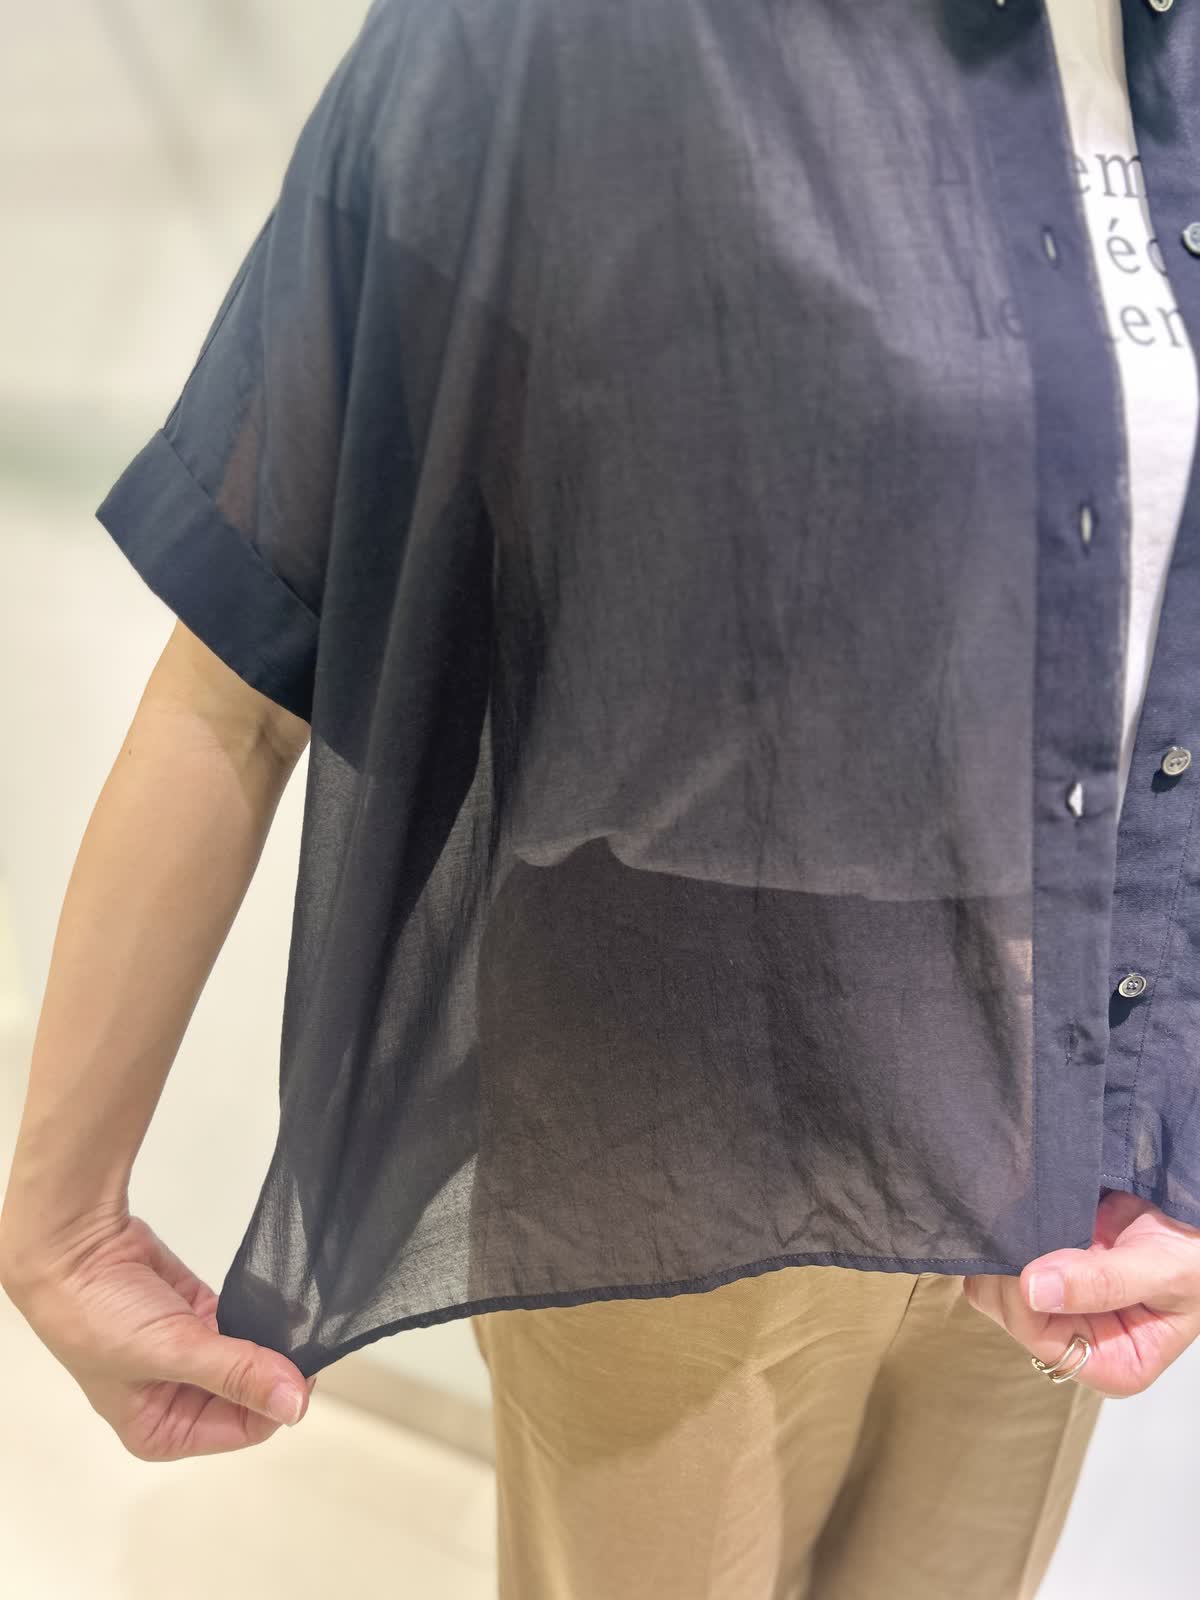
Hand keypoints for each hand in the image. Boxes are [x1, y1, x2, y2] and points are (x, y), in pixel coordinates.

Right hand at [0, 1208, 316, 1457]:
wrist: (76, 1248)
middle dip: (276, 1369)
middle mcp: (179, 1401)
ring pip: (251, 1357)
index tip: (306, 1367)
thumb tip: (295, 1404)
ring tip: (299, 1319)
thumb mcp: (171, 1351)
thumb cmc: (99, 1315)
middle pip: (251, 1393)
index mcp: (163, 1430)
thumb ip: (236, 1373)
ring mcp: (190, 1356)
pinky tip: (283, 1303)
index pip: (244, 1427)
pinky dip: (262, 1315)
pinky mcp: (199, 1316)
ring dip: (273, 1341)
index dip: (276, 1400)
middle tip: (307, 1338)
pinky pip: (244, 1323)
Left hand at [962, 1188, 1199, 1396]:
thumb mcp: (1162, 1269)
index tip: (1028, 1255)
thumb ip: (1103, 1281)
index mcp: (1113, 1366)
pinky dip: (1006, 1240)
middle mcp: (1078, 1346)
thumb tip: (1035, 1288)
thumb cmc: (1191, 1257)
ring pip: (996, 1288)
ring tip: (1037, 1223)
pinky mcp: (1044, 1281)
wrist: (1187, 1225)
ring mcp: (1056, 1313)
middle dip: (1010, 1271)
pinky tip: (1029, 1221)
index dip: (1023, 1295)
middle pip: (1008, 1313)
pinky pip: (1002, 1262)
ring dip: (1006, 1252)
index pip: (1038, 1337)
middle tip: (1032, 1228)